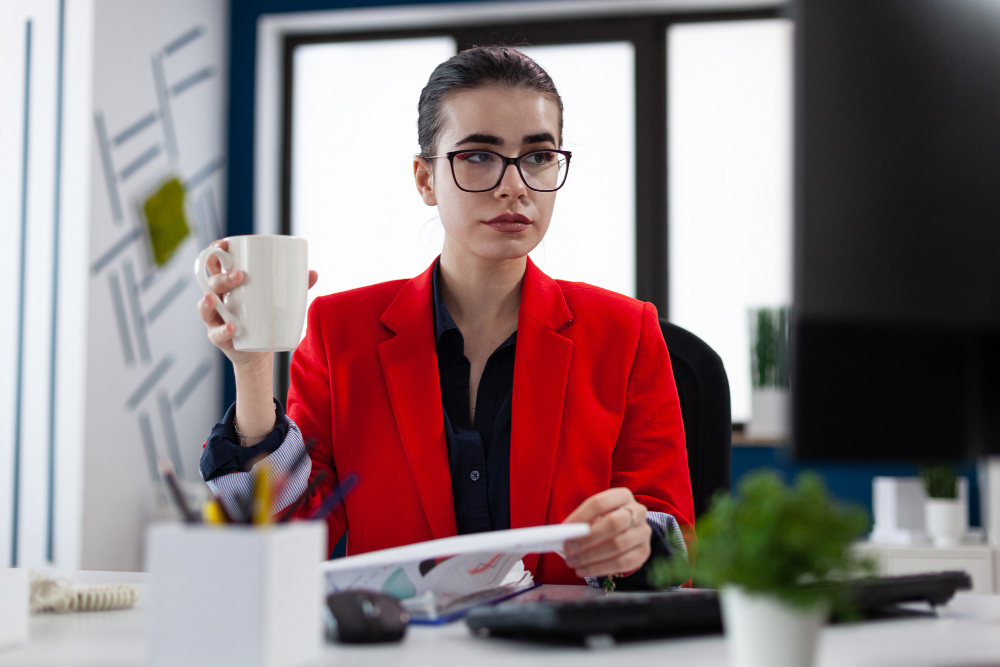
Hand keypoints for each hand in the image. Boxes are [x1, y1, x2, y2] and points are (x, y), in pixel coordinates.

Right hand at [197, 239, 319, 367]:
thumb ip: (294, 286)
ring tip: (214, 299)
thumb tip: (313, 273)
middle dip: (221, 277)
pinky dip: (223, 330)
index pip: (215, 264)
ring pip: (204, 307)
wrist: (260, 350)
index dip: (214, 252)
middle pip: (211, 283)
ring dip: (208, 302)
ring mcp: (215, 319)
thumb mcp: (278, 300)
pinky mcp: (218, 338)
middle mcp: (217, 299)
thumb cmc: (265, 318)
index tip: (223, 244)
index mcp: (228, 285)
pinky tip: (232, 327)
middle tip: (239, 276)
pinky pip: (216, 334)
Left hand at [562, 488, 651, 578]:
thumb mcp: (595, 515)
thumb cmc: (604, 521)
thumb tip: (564, 534)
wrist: (628, 532)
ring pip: (618, 545)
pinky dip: (599, 568)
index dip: (580, 516)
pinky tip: (583, 570)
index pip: (599, 503)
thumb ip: (581, 523)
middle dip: (588, 537)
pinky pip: (622, 563)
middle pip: (613, 523)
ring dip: (591, 556)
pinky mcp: (644, 552)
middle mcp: (638, 512)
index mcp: (622, 496)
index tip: (564, 529)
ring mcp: (643, 532)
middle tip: (568, 548)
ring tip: (572, 562)